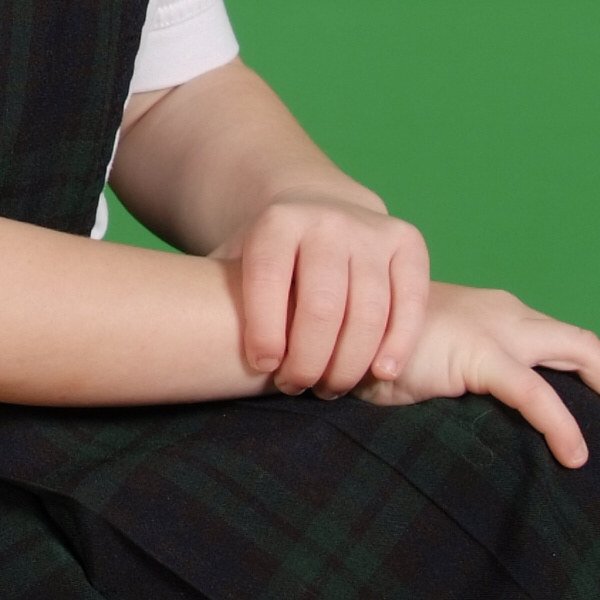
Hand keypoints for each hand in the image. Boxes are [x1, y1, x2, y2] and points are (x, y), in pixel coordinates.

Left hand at [219, 192, 432, 398]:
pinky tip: (379, 373)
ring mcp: (371, 230)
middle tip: (297, 387)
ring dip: (349, 363)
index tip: (263, 366)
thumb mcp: (236, 263)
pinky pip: (410, 303)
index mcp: (277, 222)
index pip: (268, 280)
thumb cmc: (271, 259)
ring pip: (369, 311)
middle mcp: (327, 220)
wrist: (321, 211)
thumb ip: (217, 296)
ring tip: (330, 388)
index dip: (265, 332)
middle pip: (323, 306)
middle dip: (308, 360)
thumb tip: (189, 342)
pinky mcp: (408, 244)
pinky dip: (397, 344)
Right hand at [359, 281, 599, 465]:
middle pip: (581, 344)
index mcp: (493, 315)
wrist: (334, 331)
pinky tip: (574, 454)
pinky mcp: (479, 353)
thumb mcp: (431, 366)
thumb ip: (464, 383)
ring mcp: (494, 328)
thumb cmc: (373, 357)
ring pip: (578, 353)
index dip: (592, 377)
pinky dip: (562, 424)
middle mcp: (503, 313)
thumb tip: (495, 430)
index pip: (558, 342)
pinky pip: (535, 391)